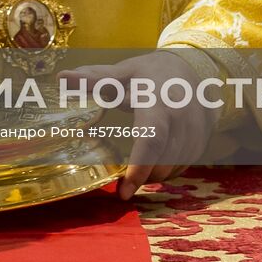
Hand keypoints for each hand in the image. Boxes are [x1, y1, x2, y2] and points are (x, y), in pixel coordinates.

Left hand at [61, 51, 215, 199]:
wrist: (193, 72)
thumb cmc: (150, 73)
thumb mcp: (123, 73)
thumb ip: (93, 79)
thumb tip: (61, 77)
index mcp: (159, 101)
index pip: (152, 137)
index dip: (140, 165)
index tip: (124, 188)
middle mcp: (183, 120)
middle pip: (162, 161)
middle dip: (141, 176)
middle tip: (121, 185)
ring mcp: (196, 134)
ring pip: (172, 168)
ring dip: (152, 176)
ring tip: (134, 172)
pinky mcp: (200, 145)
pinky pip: (181, 168)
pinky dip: (164, 172)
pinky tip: (151, 165)